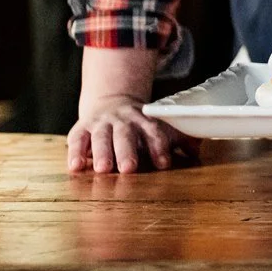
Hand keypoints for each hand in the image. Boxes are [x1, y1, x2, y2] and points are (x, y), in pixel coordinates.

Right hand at [66, 96, 195, 173]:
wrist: (110, 101)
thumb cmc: (138, 124)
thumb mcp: (157, 126)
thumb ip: (177, 138)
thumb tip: (196, 150)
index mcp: (144, 119)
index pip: (153, 131)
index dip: (159, 147)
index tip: (163, 164)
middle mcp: (122, 120)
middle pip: (126, 134)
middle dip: (128, 151)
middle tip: (129, 168)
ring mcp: (101, 123)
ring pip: (101, 136)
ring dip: (102, 152)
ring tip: (103, 169)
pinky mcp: (81, 129)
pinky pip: (76, 139)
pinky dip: (75, 153)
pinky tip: (75, 167)